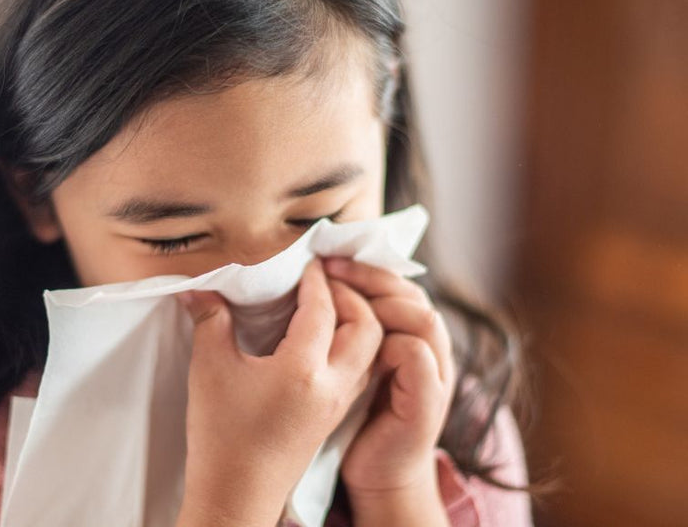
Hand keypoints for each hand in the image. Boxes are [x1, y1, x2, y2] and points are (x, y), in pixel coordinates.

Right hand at [173, 257, 383, 526]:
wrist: (236, 496)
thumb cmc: (221, 436)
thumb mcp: (209, 370)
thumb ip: (211, 322)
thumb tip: (200, 290)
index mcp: (303, 369)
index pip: (323, 309)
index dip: (314, 280)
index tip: (305, 262)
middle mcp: (332, 385)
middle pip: (367, 326)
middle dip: (351, 296)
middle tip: (325, 281)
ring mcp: (338, 404)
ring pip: (370, 351)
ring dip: (359, 321)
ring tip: (329, 306)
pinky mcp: (334, 418)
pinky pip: (361, 371)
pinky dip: (354, 347)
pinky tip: (325, 343)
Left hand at [322, 258, 455, 505]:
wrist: (377, 474)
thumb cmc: (353, 418)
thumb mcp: (344, 365)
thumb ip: (339, 328)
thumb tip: (299, 288)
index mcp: (405, 334)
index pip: (395, 284)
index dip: (363, 267)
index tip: (322, 258)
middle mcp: (427, 348)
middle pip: (412, 292)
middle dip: (370, 275)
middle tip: (328, 267)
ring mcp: (433, 374)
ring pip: (423, 316)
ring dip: (381, 302)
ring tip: (338, 297)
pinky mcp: (429, 402)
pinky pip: (417, 356)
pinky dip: (390, 342)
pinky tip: (357, 342)